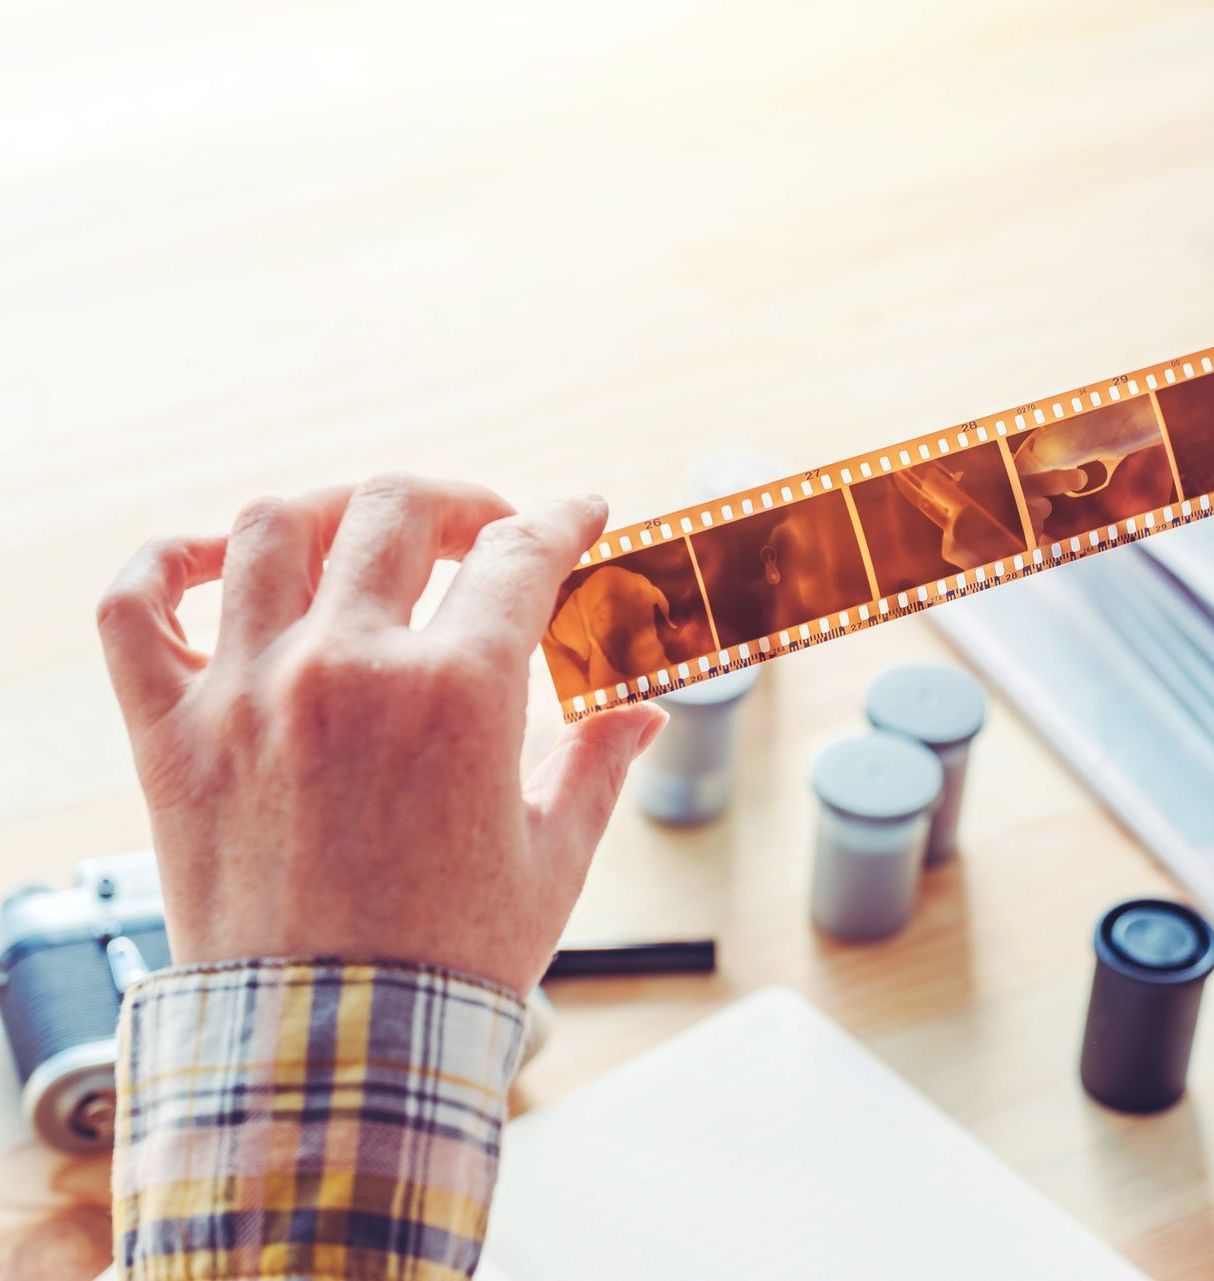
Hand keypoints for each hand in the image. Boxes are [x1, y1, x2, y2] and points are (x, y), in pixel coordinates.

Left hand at [97, 475, 666, 995]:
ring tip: (369, 538)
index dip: (565, 520)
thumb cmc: (453, 961)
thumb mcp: (551, 859)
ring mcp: (246, 691)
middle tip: (486, 531)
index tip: (580, 513)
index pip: (521, 554)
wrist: (333, 1053)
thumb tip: (647, 713)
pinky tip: (221, 560)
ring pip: (272, 528)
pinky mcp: (171, 734)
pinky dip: (170, 560)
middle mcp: (345, 667)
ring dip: (335, 511)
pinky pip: (138, 605)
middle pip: (398, 510)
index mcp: (455, 693)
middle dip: (460, 503)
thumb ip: (597, 764)